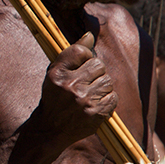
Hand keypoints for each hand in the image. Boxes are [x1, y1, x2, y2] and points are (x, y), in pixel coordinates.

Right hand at [32, 32, 116, 146]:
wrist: (51, 128)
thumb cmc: (54, 97)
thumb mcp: (55, 73)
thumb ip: (71, 54)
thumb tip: (89, 35)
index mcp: (57, 74)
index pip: (79, 51)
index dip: (85, 55)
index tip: (82, 62)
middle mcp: (70, 86)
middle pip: (98, 65)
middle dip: (96, 71)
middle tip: (87, 80)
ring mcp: (84, 100)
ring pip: (107, 81)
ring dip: (102, 85)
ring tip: (90, 92)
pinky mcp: (96, 113)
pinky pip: (113, 97)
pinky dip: (107, 99)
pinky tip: (95, 103)